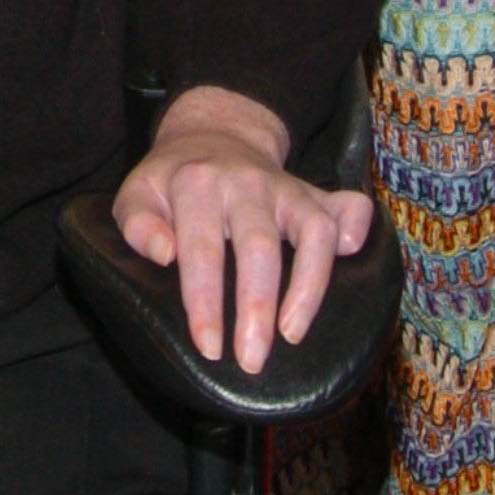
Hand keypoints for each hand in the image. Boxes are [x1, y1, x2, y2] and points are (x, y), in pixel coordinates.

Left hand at [113, 86, 372, 372]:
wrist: (212, 134)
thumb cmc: (171, 181)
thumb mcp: (137, 193)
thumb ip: (137, 223)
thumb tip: (164, 254)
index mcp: (195, 184)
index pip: (201, 248)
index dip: (206, 301)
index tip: (209, 346)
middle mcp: (245, 183)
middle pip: (258, 246)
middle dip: (257, 306)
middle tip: (252, 360)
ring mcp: (284, 186)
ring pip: (311, 231)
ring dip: (308, 287)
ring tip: (292, 334)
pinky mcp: (312, 192)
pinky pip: (346, 206)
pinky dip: (357, 228)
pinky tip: (354, 256)